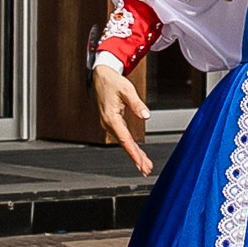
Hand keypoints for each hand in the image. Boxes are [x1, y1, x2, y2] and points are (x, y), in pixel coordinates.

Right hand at [94, 56, 152, 175]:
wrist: (101, 77)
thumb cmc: (113, 82)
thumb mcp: (127, 90)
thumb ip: (137, 104)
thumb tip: (146, 115)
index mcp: (110, 118)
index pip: (124, 139)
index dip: (133, 152)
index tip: (140, 162)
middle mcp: (108, 124)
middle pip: (124, 144)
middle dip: (135, 158)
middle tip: (145, 170)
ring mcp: (110, 124)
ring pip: (124, 143)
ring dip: (134, 154)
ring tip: (145, 165)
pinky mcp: (113, 123)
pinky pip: (123, 138)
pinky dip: (131, 146)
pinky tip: (138, 153)